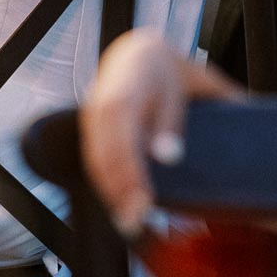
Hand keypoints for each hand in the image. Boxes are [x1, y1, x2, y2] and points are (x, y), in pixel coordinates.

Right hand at [79, 31, 240, 236]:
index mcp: (132, 81)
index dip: (132, 166)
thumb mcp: (187, 83)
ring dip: (110, 190)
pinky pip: (93, 158)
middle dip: (120, 186)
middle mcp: (105, 96)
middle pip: (106, 145)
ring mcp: (93, 111)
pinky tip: (120, 206)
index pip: (124, 125)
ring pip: (96, 155)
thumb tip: (169, 157)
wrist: (139, 54)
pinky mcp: (89, 126)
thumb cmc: (171, 75)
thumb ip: (176, 119)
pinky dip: (105, 184)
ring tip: (129, 222)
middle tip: (137, 220)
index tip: (145, 199)